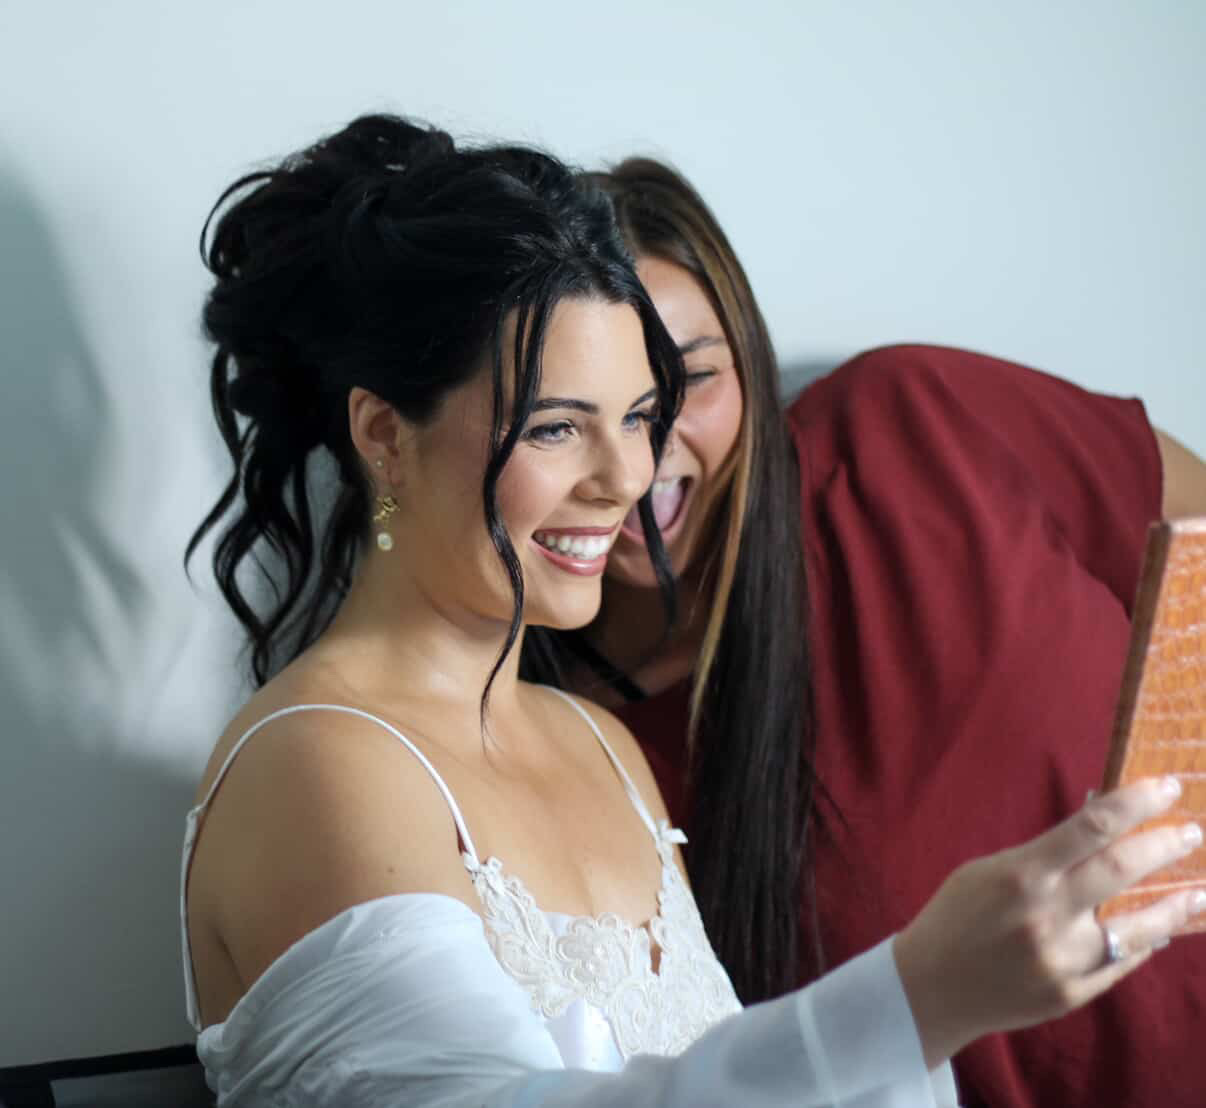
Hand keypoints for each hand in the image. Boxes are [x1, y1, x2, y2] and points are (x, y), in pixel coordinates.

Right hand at [893, 777, 1205, 1067]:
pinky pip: (1121, 963)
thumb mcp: (987, 871)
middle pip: (1124, 868)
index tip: (1169, 786)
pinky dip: (1143, 943)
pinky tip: (1159, 931)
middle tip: (1192, 831)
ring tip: (1198, 891)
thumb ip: (1042, 855)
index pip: (1092, 826)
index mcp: (1021, 874)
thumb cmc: (955, 916)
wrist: (930, 987)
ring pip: (1139, 928)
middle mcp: (1046, 915)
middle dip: (1166, 844)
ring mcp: (1062, 959)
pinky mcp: (1071, 994)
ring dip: (1175, 905)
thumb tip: (1099, 827)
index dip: (1137, 802)